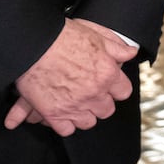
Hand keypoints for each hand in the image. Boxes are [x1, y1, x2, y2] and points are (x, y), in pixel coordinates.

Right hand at [6, 18, 136, 136]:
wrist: (33, 43)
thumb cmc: (62, 35)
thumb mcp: (95, 34)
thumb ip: (116, 47)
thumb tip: (131, 53)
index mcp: (107, 73)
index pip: (123, 92)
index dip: (116, 88)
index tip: (109, 85)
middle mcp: (94, 92)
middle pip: (107, 110)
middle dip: (100, 102)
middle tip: (90, 93)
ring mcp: (74, 105)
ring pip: (88, 122)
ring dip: (83, 114)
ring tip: (75, 103)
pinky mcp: (54, 114)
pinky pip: (67, 129)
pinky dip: (64, 123)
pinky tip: (61, 112)